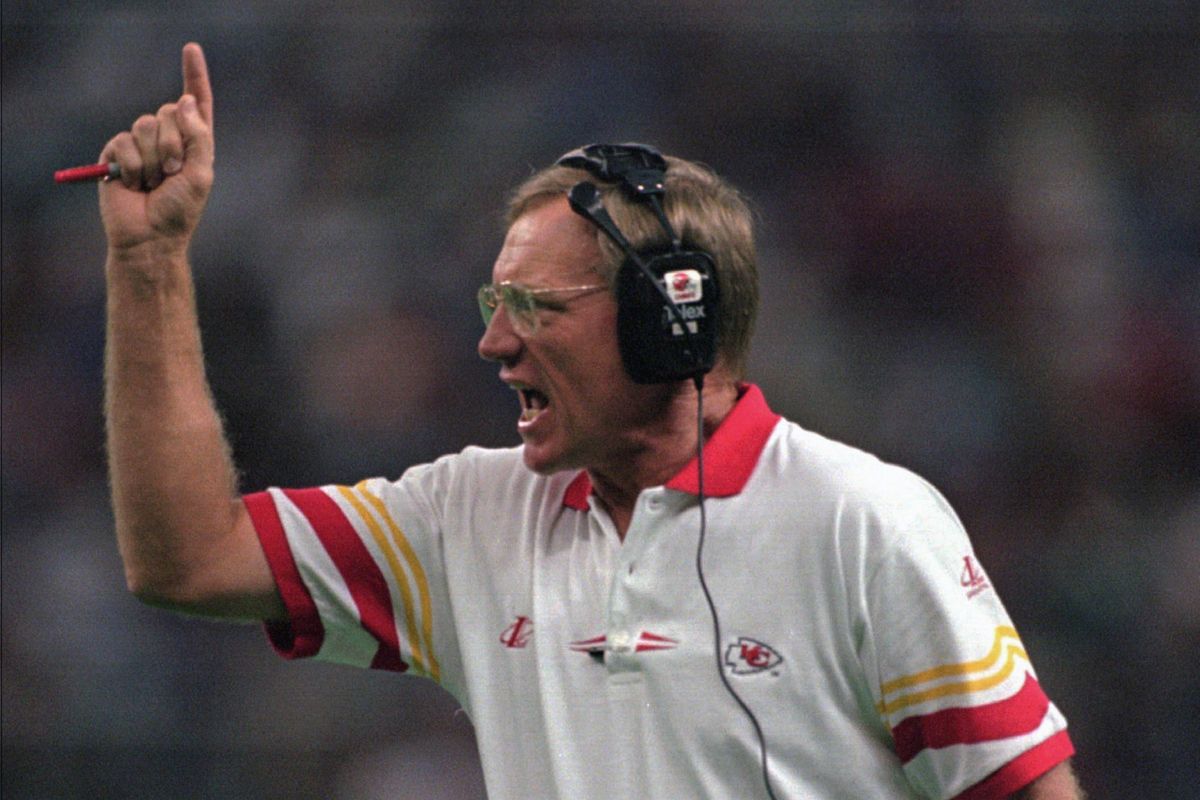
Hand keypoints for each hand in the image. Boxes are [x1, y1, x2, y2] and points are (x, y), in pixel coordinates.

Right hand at [99, 42, 214, 254]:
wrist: (150, 237)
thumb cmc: (180, 210)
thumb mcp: (201, 173)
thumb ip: (199, 136)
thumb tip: (184, 100)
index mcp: (193, 142)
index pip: (195, 103)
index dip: (193, 75)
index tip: (190, 48)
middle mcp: (168, 139)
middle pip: (169, 110)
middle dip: (174, 143)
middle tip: (173, 173)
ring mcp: (140, 145)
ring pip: (146, 125)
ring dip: (154, 158)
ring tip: (153, 182)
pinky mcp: (116, 153)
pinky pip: (123, 142)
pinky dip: (132, 166)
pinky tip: (133, 185)